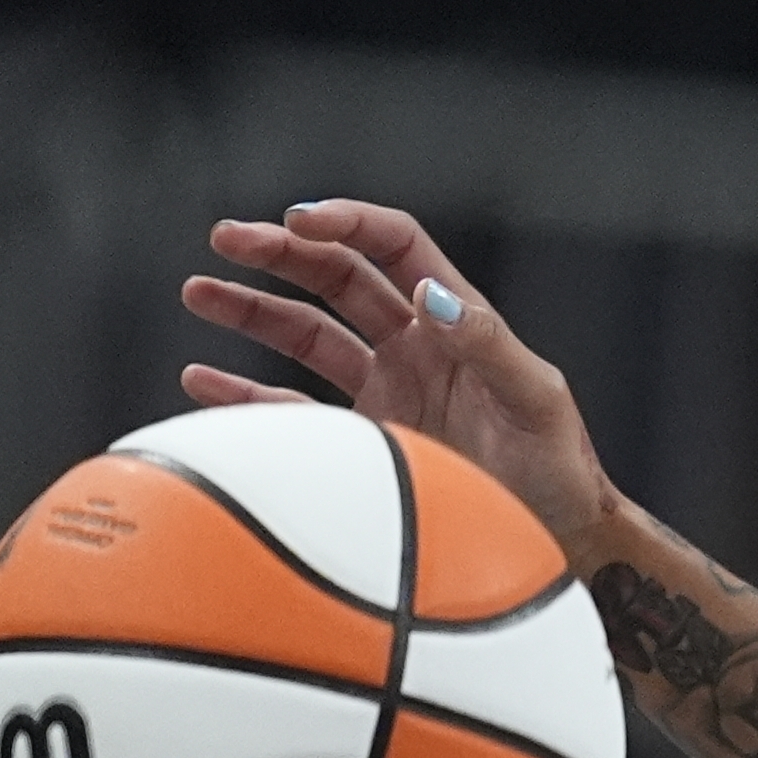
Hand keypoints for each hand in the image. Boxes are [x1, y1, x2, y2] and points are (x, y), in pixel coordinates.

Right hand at [179, 200, 612, 544]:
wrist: (555, 538)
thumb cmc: (559, 467)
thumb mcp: (533, 399)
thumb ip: (486, 344)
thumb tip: (428, 294)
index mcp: (455, 322)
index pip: (395, 247)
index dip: (348, 223)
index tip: (300, 219)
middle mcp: (413, 346)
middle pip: (336, 278)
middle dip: (281, 253)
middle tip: (227, 238)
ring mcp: (384, 391)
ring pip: (304, 334)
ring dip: (252, 309)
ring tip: (197, 290)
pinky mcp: (362, 441)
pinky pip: (293, 408)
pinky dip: (245, 394)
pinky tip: (201, 378)